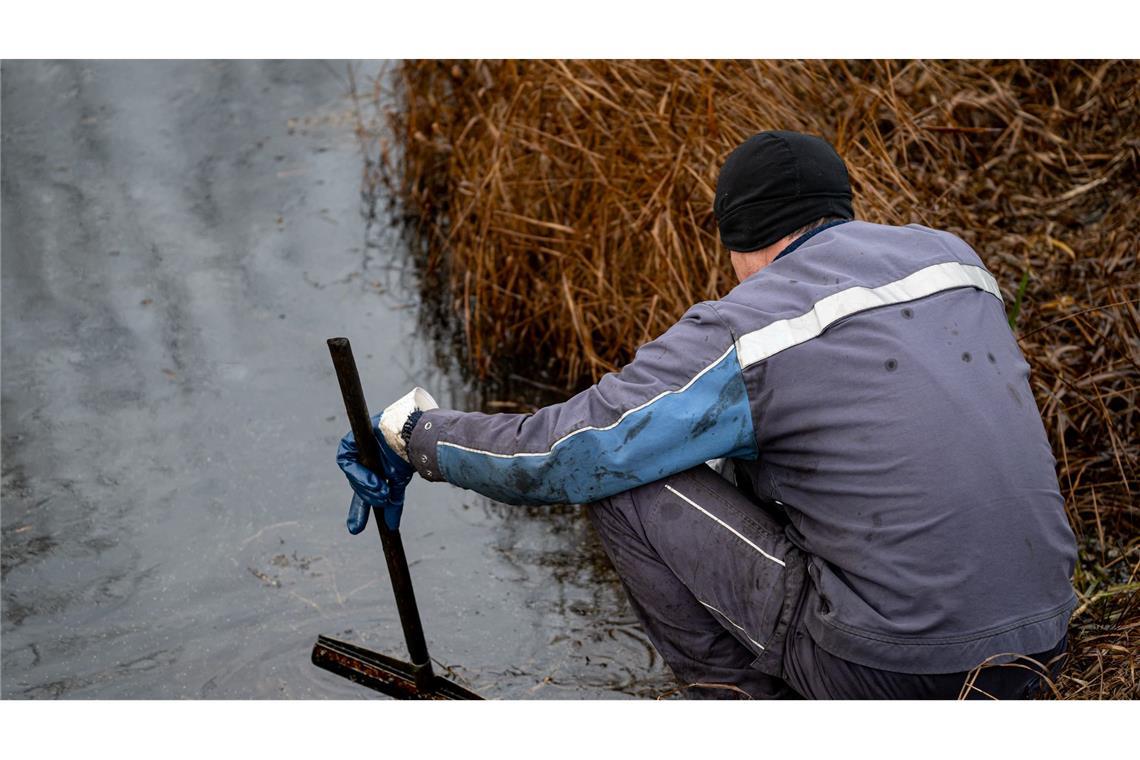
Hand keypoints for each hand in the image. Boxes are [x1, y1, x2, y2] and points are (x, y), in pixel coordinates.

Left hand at [336, 413, 415, 533]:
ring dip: (366, 486)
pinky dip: (358, 473)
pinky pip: (345, 460)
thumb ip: (392, 502)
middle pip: (358, 484)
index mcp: (374, 471)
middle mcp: (364, 461)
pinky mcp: (352, 440)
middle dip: (368, 495)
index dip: (358, 511)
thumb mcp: (398, 484)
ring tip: (382, 490)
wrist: (417, 435)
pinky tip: (373, 481)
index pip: (363, 492)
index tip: (355, 530)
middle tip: (382, 499)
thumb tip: (391, 526)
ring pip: (352, 475)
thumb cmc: (409, 457)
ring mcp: (357, 449)